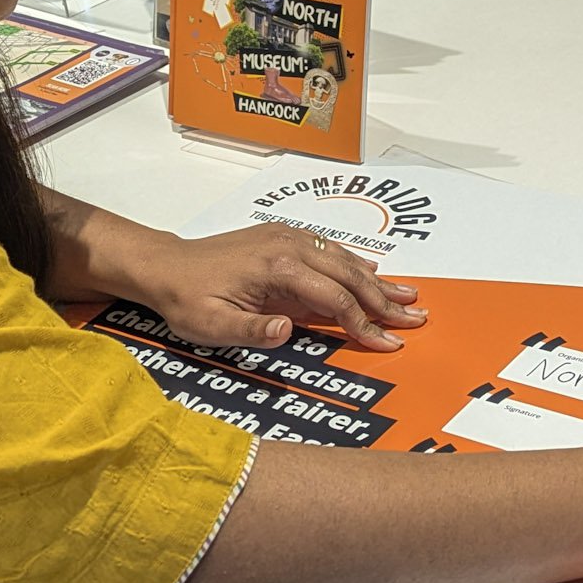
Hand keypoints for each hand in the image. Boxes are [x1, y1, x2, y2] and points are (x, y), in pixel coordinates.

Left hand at [127, 224, 428, 352]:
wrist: (165, 267)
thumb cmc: (186, 299)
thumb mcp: (213, 326)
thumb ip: (253, 330)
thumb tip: (289, 330)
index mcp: (277, 268)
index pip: (335, 300)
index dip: (364, 324)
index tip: (388, 344)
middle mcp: (288, 246)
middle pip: (350, 275)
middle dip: (385, 300)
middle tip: (416, 320)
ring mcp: (287, 238)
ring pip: (344, 260)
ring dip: (378, 280)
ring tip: (409, 296)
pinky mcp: (282, 238)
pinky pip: (329, 250)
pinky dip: (355, 264)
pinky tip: (373, 271)